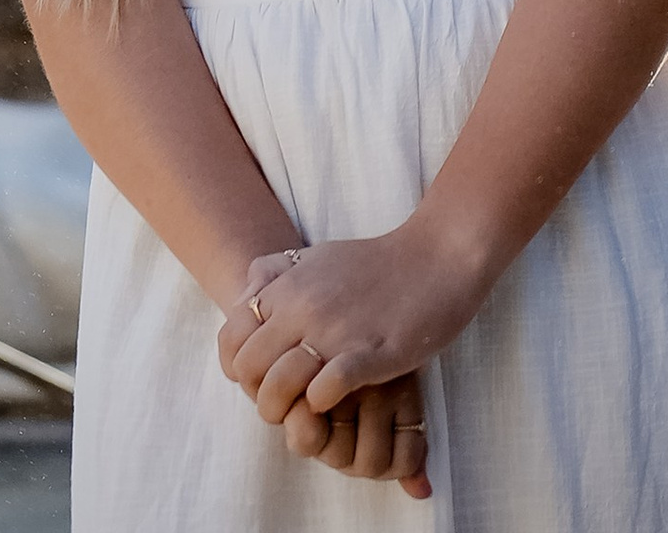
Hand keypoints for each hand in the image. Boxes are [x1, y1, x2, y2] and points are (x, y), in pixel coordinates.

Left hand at [223, 239, 472, 495]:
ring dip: (290, 409)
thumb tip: (246, 295)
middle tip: (288, 402)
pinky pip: (324, 391)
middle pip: (248, 370)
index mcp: (287, 287)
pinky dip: (323, 403)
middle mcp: (302, 307)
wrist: (437, 256)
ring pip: (278, 386)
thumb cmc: (376, 263)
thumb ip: (277, 274)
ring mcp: (334, 331)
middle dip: (261, 395)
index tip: (264, 377)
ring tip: (310, 411)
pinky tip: (337, 399)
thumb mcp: (316, 256)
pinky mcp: (369, 354)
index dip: (239, 367)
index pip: (230, 339)